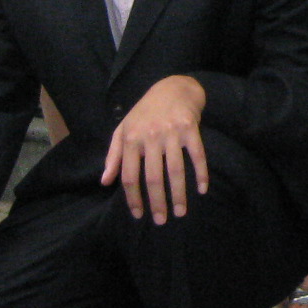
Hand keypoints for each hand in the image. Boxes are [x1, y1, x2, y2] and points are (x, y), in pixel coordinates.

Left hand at [99, 74, 208, 222]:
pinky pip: (197, 155)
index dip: (133, 199)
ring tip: (180, 212)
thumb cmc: (145, 112)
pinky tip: (202, 189)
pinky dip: (201, 174)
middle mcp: (150, 137)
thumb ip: (113, 156)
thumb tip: (105, 182)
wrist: (173, 87)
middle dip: (157, 202)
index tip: (138, 215)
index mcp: (130, 139)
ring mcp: (171, 132)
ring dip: (178, 194)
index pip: (130, 176)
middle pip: (153, 178)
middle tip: (161, 221)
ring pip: (175, 170)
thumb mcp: (123, 130)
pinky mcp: (190, 128)